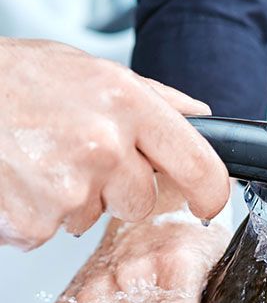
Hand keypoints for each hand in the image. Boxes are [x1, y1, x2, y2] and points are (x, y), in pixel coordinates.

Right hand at [0, 37, 229, 250]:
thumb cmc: (15, 81)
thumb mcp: (91, 72)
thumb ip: (153, 100)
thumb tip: (201, 119)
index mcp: (127, 104)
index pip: (199, 163)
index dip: (211, 192)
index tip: (209, 203)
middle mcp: (105, 144)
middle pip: (142, 200)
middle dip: (115, 187)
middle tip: (73, 153)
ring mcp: (70, 185)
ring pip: (93, 216)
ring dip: (71, 197)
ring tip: (38, 158)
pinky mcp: (36, 219)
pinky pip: (51, 230)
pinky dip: (35, 213)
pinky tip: (18, 179)